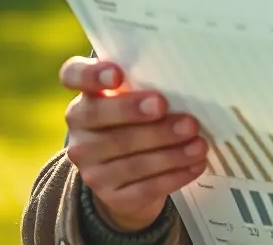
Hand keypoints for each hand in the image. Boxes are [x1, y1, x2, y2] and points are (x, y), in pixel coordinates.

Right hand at [61, 56, 207, 231]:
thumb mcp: (139, 104)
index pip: (73, 77)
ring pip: (130, 160)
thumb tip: (187, 79)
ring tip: (199, 144)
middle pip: (104, 121)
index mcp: (86, 101)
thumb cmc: (139, 126)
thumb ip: (149, 88)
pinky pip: (144, 187)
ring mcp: (92, 169)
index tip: (117, 75)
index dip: (91, 75)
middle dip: (144, 118)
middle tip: (183, 119)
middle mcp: (81, 135)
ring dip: (170, 152)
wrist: (127, 179)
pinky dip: (174, 176)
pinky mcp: (110, 197)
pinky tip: (196, 165)